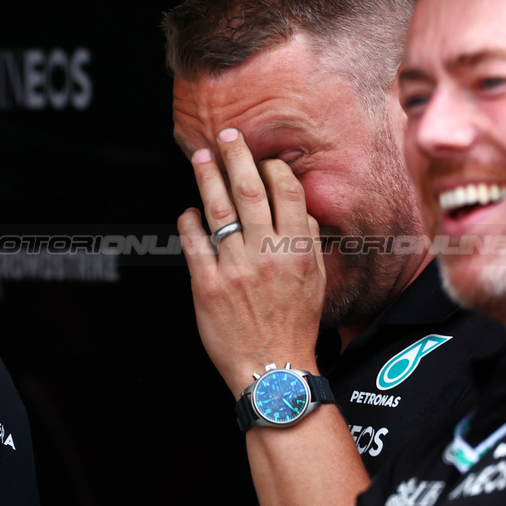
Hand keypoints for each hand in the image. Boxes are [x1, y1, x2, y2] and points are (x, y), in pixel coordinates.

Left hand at [177, 128, 325, 395]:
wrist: (273, 369)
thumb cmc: (295, 324)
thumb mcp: (317, 280)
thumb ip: (306, 240)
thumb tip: (296, 204)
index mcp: (298, 251)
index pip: (288, 193)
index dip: (273, 168)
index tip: (262, 156)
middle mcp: (267, 255)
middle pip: (249, 192)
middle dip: (236, 157)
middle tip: (225, 135)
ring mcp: (235, 269)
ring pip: (218, 211)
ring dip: (207, 179)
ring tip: (200, 158)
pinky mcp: (208, 287)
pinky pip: (194, 244)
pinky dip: (189, 222)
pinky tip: (188, 212)